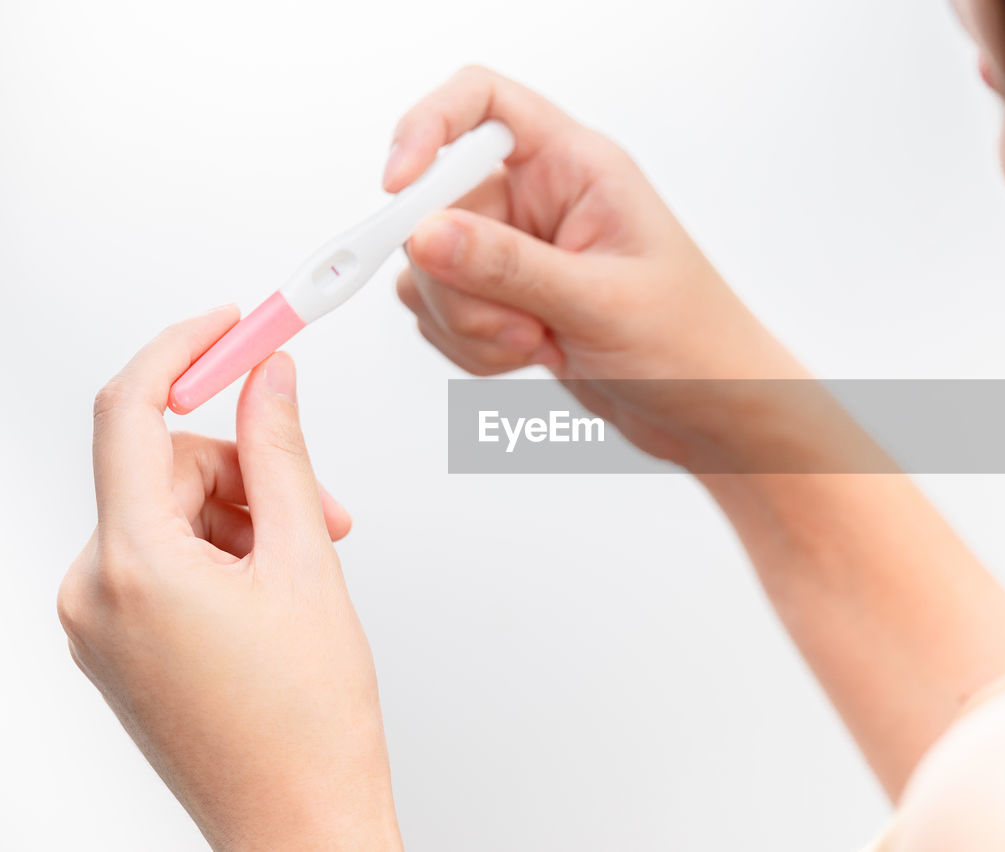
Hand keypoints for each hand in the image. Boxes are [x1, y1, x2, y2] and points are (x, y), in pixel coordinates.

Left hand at [58, 307, 400, 849]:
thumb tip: (269, 380)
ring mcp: (97, 623)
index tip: (228, 324)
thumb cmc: (307, 723)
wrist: (298, 821)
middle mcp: (92, 592)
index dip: (182, 352)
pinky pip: (161, 557)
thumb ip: (282, 453)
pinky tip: (272, 589)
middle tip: (321, 509)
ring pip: (169, 513)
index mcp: (132, 567)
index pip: (129, 413)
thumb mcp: (305, 561)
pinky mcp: (115, 642)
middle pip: (164, 468)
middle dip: (249, 471)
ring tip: (306, 565)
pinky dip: (220, 552)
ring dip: (244, 517)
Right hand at [386, 66, 810, 468]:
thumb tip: (423, 235)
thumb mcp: (600, 302)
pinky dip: (471, 347)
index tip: (400, 190)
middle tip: (516, 323)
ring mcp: (519, 252)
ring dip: (467, 322)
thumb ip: (507, 267)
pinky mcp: (507, 301)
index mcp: (576, 166)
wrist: (712, 413)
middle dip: (457, 278)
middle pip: (437, 204)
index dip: (427, 129)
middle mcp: (541, 199)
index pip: (480, 101)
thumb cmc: (693, 344)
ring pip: (431, 268)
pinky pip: (444, 312)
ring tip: (538, 344)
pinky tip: (530, 358)